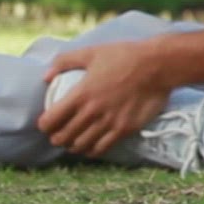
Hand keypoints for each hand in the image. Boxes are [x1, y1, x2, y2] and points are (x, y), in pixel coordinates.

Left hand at [38, 41, 172, 157]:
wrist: (158, 65)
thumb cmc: (125, 55)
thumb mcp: (92, 52)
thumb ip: (64, 61)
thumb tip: (45, 77)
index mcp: (80, 94)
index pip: (50, 121)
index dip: (44, 125)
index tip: (47, 123)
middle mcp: (92, 112)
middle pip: (62, 137)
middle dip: (56, 138)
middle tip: (59, 134)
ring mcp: (108, 122)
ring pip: (80, 146)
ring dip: (73, 146)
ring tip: (74, 142)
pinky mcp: (124, 129)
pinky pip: (101, 149)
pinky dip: (92, 151)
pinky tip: (91, 146)